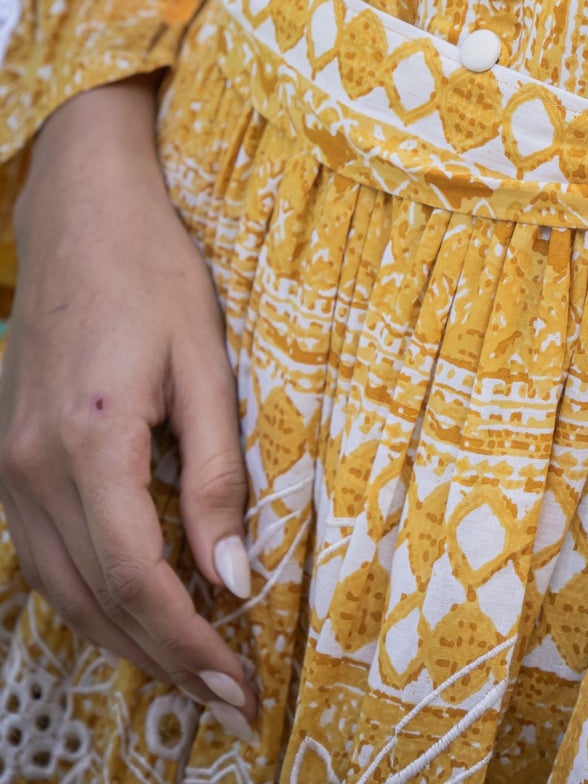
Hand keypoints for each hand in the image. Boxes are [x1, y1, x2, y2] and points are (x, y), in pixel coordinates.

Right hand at [0, 77, 257, 740]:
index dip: (186, 644)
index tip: (238, 688)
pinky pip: (47, 557)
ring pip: (62, 591)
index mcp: (89, 443)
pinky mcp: (10, 459)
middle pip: (94, 602)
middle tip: (230, 704)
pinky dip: (92, 600)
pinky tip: (137, 612)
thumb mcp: (205, 362)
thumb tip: (232, 579)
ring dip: (126, 642)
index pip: (136, 579)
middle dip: (164, 662)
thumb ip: (216, 473)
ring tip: (193, 675)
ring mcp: (11, 467)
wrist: (79, 210)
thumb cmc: (152, 271)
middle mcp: (33, 469)